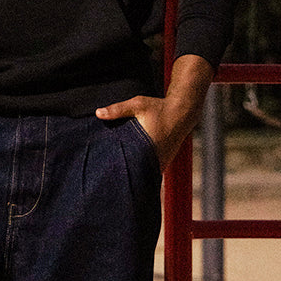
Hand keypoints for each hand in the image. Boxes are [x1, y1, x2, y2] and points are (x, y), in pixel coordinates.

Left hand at [95, 53, 214, 171]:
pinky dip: (142, 169)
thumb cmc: (159, 108)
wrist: (182, 112)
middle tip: (108, 175)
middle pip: (137, 173)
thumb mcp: (138, 104)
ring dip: (134, 173)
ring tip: (117, 176)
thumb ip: (118, 109)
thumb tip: (98, 113)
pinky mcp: (165, 161)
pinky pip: (151, 170)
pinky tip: (132, 168)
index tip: (107, 172)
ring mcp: (163, 161)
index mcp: (149, 146)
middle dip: (124, 174)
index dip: (119, 170)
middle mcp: (157, 157)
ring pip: (145, 173)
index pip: (131, 165)